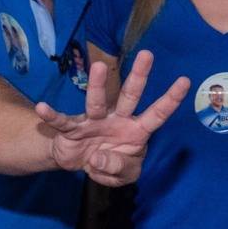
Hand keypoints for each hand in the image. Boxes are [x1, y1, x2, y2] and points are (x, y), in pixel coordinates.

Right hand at [35, 50, 189, 186]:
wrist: (81, 164)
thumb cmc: (111, 163)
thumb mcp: (123, 174)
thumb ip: (118, 167)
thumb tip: (99, 156)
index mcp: (137, 130)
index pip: (157, 114)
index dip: (171, 99)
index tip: (185, 81)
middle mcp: (118, 120)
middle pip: (130, 96)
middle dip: (139, 77)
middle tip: (148, 55)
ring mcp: (94, 122)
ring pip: (97, 102)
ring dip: (97, 86)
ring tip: (97, 67)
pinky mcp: (73, 130)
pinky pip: (63, 122)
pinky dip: (52, 116)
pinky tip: (42, 108)